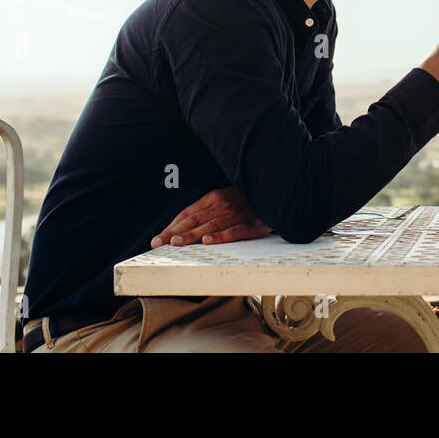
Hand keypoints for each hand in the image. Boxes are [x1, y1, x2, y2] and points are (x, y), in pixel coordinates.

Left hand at [150, 186, 272, 246]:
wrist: (281, 193)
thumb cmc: (251, 198)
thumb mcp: (228, 198)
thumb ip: (209, 209)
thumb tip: (184, 226)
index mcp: (216, 196)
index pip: (188, 212)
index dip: (171, 226)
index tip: (157, 238)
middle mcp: (224, 203)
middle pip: (195, 219)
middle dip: (174, 232)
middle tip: (159, 243)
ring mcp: (239, 214)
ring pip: (211, 225)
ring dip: (192, 234)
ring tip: (177, 243)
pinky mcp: (254, 224)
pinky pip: (235, 230)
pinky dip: (221, 236)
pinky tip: (208, 241)